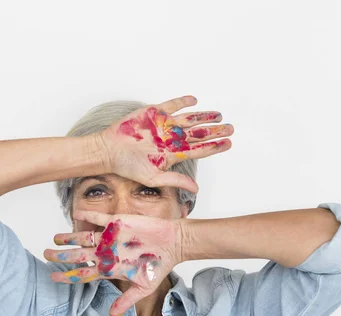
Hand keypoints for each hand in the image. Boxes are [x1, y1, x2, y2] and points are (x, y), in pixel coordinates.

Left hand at [43, 209, 183, 315]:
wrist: (173, 243)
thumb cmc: (160, 265)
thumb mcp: (144, 287)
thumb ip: (127, 300)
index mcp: (110, 268)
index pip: (84, 273)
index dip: (68, 276)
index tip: (53, 277)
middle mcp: (106, 252)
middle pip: (78, 255)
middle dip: (62, 256)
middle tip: (46, 255)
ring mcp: (110, 237)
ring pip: (83, 237)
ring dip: (69, 237)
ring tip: (55, 237)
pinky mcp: (117, 222)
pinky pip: (98, 218)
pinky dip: (87, 216)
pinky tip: (74, 215)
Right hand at [97, 95, 232, 192]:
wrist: (109, 150)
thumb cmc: (128, 167)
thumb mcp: (153, 177)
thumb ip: (176, 180)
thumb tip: (196, 189)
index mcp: (173, 154)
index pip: (199, 149)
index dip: (214, 146)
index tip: (229, 143)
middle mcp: (171, 139)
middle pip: (198, 134)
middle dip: (214, 131)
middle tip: (231, 128)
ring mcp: (163, 125)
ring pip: (189, 119)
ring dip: (204, 117)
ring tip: (219, 116)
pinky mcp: (154, 113)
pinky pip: (172, 105)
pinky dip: (183, 102)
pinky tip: (195, 100)